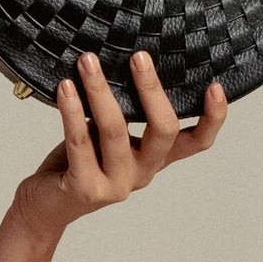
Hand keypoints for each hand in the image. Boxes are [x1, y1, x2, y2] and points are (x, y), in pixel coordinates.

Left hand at [11, 49, 226, 245]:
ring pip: (115, 131)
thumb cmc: (79, 161)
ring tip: (88, 61)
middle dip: (151, 89)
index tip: (215, 87)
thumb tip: (123, 61)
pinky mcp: (86, 188)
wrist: (47, 205)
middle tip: (138, 56)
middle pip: (164, 131)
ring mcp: (116, 184)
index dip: (212, 119)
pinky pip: (79, 142)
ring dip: (100, 90)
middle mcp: (143, 173)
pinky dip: (71, 111)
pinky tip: (65, 88)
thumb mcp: (109, 135)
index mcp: (155, 158)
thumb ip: (123, 112)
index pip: (197, 142)